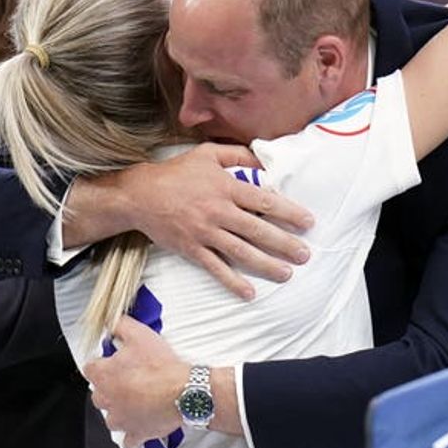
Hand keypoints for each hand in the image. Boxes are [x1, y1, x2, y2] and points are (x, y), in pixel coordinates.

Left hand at [84, 316, 187, 447]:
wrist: (183, 391)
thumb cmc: (161, 366)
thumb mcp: (139, 334)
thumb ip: (120, 326)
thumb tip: (111, 323)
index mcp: (104, 375)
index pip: (90, 368)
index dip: (102, 363)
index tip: (114, 361)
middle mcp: (107, 400)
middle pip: (99, 394)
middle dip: (111, 387)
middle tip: (130, 379)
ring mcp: (120, 419)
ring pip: (112, 417)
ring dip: (120, 410)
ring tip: (137, 401)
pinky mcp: (136, 433)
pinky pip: (129, 439)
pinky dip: (133, 433)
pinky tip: (141, 424)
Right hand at [121, 143, 312, 299]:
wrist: (140, 195)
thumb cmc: (177, 173)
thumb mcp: (208, 154)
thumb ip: (239, 155)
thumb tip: (267, 160)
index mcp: (226, 187)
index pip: (264, 201)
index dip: (289, 212)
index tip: (308, 222)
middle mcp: (218, 211)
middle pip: (258, 230)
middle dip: (284, 244)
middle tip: (305, 255)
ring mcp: (205, 233)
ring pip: (241, 252)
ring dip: (266, 265)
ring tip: (287, 274)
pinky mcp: (192, 249)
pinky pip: (216, 268)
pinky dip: (232, 281)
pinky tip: (249, 292)